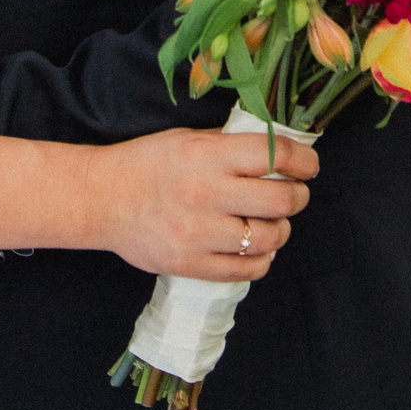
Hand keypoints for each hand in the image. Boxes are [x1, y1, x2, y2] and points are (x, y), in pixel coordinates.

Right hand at [86, 128, 317, 282]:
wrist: (101, 198)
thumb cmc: (147, 164)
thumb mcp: (188, 140)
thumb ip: (231, 147)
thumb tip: (281, 152)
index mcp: (206, 155)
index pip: (275, 155)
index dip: (304, 161)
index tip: (309, 166)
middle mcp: (205, 193)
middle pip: (281, 200)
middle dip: (298, 197)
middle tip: (294, 195)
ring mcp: (198, 233)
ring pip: (269, 237)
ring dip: (280, 230)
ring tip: (271, 223)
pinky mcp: (190, 264)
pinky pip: (247, 270)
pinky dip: (261, 259)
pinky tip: (255, 248)